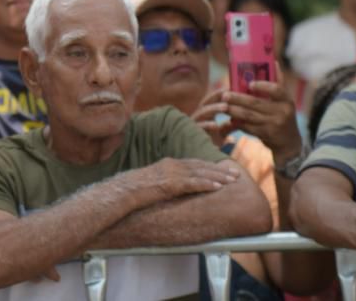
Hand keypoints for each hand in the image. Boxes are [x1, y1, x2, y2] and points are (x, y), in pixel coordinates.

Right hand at [127, 157, 241, 201]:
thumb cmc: (132, 191)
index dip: (210, 167)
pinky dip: (207, 184)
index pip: (193, 163)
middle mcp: (171, 165)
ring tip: (232, 181)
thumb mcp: (152, 183)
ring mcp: (170, 173)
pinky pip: (192, 183)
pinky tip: (218, 187)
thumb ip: (165, 183)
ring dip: (218, 177)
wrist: (119, 192)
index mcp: (167, 164)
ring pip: (200, 173)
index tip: (223, 169)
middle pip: (200, 166)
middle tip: (236, 173)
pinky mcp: (169, 184)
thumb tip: (174, 191)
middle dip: (219, 170)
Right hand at [190, 89, 234, 147]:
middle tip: (228, 93)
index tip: (230, 88)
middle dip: (216, 97)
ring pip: (203, 112)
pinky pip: (199, 127)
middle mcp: (198, 117)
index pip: (212, 101)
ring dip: (214, 108)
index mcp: (205, 115)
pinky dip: (207, 125)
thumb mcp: (220, 134)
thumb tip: (236, 120)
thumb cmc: (209, 145)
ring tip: (225, 106)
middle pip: (206, 102)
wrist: (198, 157)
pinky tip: (216, 125)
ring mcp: (194, 124)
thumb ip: (227, 126)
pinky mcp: (191, 133)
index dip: (219, 94)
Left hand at [223, 81, 301, 163]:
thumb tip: (273, 61)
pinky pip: (248, 127)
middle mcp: (282, 112)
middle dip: (238, 98)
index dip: (263, 86)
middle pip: (256, 103)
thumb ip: (278, 83)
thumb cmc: (283, 116)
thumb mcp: (284, 101)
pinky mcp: (266, 134)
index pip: (277, 90)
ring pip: (249, 116)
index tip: (250, 84)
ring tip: (223, 106)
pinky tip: (229, 119)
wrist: (289, 143)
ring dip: (233, 111)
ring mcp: (274, 124)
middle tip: (225, 94)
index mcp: (286, 100)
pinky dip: (237, 123)